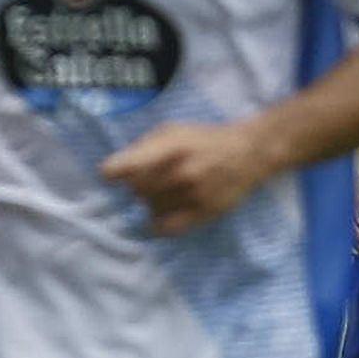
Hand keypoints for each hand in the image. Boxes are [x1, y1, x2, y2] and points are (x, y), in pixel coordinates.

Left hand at [101, 120, 268, 236]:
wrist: (248, 153)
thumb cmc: (203, 139)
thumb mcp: (172, 129)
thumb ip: (144, 146)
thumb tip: (117, 169)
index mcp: (170, 146)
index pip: (128, 165)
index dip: (113, 172)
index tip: (109, 175)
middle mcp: (180, 172)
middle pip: (136, 190)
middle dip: (139, 185)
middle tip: (152, 179)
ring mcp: (193, 195)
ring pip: (150, 208)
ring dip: (152, 202)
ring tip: (166, 192)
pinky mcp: (204, 213)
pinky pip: (167, 228)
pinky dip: (159, 223)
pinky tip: (163, 214)